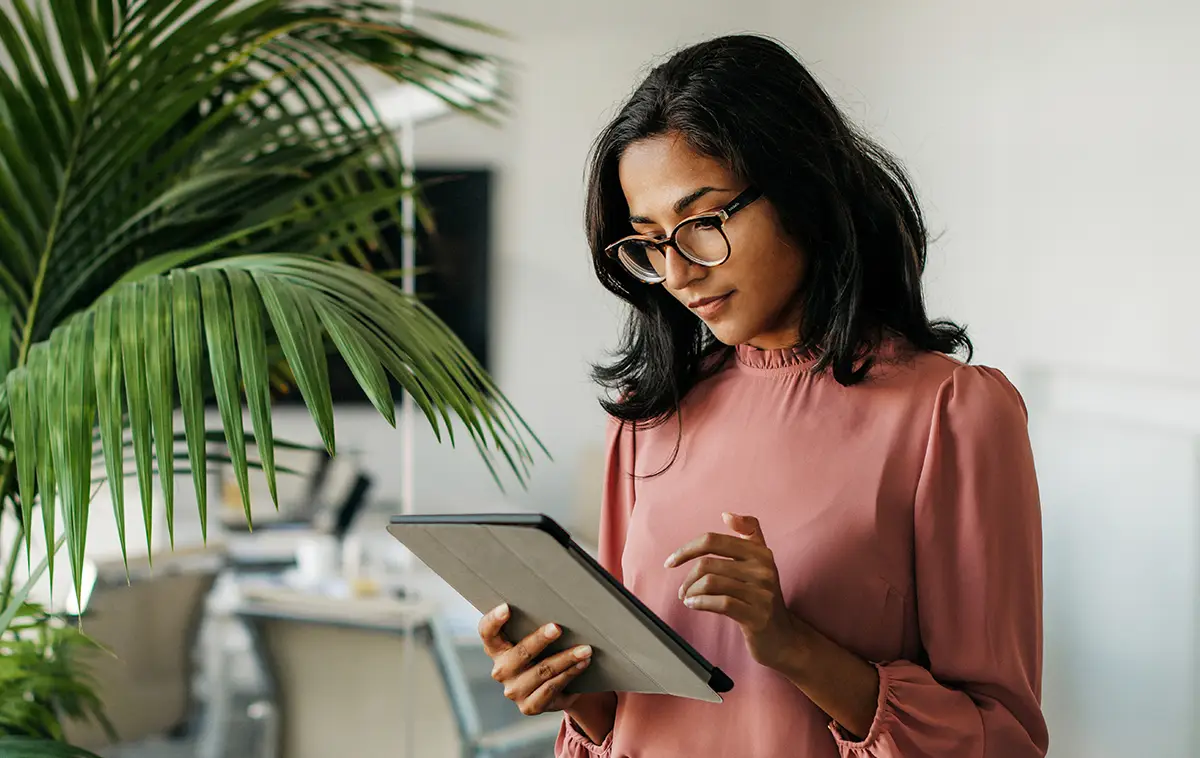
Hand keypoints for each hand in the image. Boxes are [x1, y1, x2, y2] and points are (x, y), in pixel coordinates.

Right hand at [478, 603, 593, 716]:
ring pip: (542, 671)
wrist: (552, 689)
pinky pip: (552, 688)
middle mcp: (501, 670)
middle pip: (520, 653)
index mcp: (496, 649)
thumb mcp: (533, 640)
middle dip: (540, 639)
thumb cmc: (542, 654)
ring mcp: (514, 691)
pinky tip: (582, 664)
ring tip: (585, 649)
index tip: (506, 607)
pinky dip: (570, 674)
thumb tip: (560, 605)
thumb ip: (533, 626)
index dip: (494, 620)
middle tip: (558, 628)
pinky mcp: (529, 706)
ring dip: (566, 658)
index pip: (487, 632)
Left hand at [665, 513, 804, 671]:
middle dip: (688, 578)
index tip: (671, 562)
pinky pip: (720, 603)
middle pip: (708, 563)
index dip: (687, 549)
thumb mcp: (761, 563)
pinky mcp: (757, 615)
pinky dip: (700, 603)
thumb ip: (749, 534)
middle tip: (682, 590)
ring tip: (688, 599)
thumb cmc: (763, 597)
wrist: (783, 637)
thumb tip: (727, 514)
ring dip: (691, 592)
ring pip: (710, 583)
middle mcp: (764, 569)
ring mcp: (762, 593)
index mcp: (760, 552)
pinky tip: (694, 606)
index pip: (713, 540)